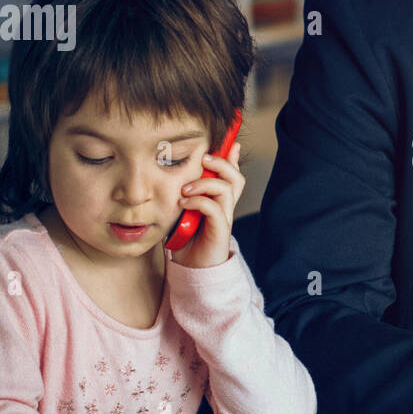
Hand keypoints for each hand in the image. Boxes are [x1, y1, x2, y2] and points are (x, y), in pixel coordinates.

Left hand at [171, 142, 244, 268]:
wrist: (191, 270)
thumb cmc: (185, 241)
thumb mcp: (182, 212)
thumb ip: (184, 195)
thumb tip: (177, 179)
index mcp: (218, 202)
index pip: (232, 176)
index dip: (232, 158)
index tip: (230, 142)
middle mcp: (225, 208)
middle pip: (235, 178)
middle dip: (222, 163)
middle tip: (204, 159)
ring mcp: (224, 219)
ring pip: (226, 188)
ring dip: (204, 183)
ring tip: (184, 189)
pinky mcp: (219, 231)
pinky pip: (215, 209)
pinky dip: (198, 201)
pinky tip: (183, 203)